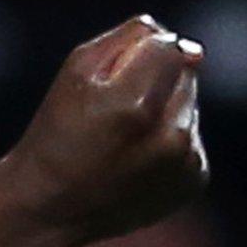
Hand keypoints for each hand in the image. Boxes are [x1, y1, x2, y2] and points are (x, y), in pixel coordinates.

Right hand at [0, 15, 209, 246]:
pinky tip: (135, 158)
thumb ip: (128, 40)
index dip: (137, 53)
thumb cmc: (56, 131)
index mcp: (135, 106)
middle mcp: (169, 137)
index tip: (111, 75)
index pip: (167, 46)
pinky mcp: (194, 181)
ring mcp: (185, 163)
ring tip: (123, 136)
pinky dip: (169, 140)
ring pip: (189, 105)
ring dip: (164, 109)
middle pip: (184, 73)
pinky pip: (192, 139)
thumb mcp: (74, 71)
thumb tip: (186, 46)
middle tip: (112, 109)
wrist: (52, 205)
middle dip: (154, 79)